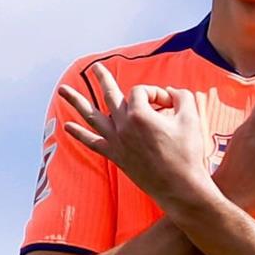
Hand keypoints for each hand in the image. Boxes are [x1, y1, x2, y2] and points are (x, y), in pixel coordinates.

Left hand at [58, 62, 210, 207]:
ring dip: (76, 101)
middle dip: (102, 78)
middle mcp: (123, 126)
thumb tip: (171, 91)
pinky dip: (79, 134)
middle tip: (95, 68)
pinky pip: (93, 142)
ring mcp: (116, 141)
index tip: (170, 105)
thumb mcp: (191, 118)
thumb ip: (181, 97)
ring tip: (62, 90)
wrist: (180, 186)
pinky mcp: (116, 156)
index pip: (142, 92)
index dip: (156, 93)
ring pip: (92, 116)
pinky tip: (67, 126)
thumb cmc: (187, 153)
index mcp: (140, 114)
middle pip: (109, 94)